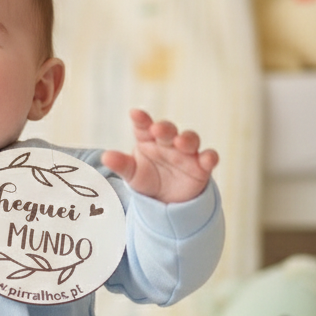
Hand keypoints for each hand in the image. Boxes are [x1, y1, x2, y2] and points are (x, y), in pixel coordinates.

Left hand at [101, 109, 218, 203]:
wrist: (166, 201)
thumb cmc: (146, 179)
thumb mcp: (131, 174)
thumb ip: (121, 164)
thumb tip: (105, 157)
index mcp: (148, 140)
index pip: (143, 126)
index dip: (141, 119)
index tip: (135, 114)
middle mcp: (168, 142)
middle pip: (168, 130)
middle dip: (164, 128)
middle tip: (157, 129)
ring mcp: (186, 153)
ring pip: (190, 139)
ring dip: (187, 139)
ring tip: (181, 142)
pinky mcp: (201, 167)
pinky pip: (209, 158)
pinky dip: (210, 157)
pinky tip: (208, 159)